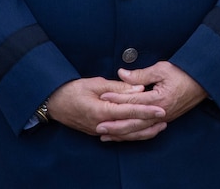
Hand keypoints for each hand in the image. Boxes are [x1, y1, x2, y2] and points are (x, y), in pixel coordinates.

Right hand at [42, 77, 165, 138]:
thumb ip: (118, 88)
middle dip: (149, 124)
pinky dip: (131, 135)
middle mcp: (100, 124)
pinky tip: (142, 132)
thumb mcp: (95, 83)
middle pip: (129, 127)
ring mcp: (98, 130)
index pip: (129, 112)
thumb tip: (139, 89)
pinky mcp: (97, 131)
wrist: (53, 103)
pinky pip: (118, 136)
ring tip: (160, 127)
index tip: (161, 110)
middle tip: (166, 118)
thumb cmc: (73, 90)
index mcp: (100, 111)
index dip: (146, 111)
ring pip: (125, 135)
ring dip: (143, 132)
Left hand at [97, 62, 206, 140]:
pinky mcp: (165, 120)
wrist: (204, 81)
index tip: (101, 97)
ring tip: (105, 135)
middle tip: (97, 126)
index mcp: (159, 99)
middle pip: (133, 122)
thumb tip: (121, 74)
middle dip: (114, 125)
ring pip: (138, 131)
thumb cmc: (184, 72)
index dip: (116, 99)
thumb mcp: (162, 69)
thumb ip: (140, 75)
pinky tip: (123, 136)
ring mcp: (163, 118)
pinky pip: (146, 131)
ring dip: (121, 134)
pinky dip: (133, 135)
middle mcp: (160, 112)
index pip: (132, 101)